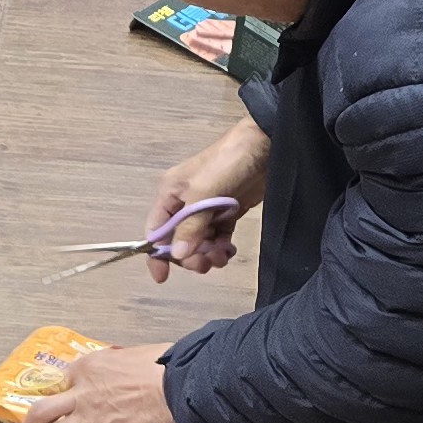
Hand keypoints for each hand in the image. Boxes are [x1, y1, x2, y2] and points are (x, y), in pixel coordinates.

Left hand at [30, 344, 178, 422]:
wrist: (181, 384)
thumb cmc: (166, 365)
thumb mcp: (133, 354)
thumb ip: (118, 367)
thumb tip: (126, 374)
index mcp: (89, 366)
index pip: (63, 380)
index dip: (63, 393)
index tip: (65, 402)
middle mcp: (82, 392)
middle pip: (41, 410)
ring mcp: (91, 418)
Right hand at [147, 118, 269, 283]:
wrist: (266, 145)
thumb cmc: (227, 163)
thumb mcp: (203, 193)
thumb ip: (190, 226)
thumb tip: (178, 255)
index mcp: (170, 194)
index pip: (156, 231)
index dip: (157, 255)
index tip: (164, 277)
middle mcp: (185, 204)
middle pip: (179, 241)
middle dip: (189, 256)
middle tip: (205, 263)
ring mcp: (207, 209)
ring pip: (199, 242)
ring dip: (208, 254)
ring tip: (222, 255)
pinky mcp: (228, 212)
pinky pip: (218, 238)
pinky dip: (221, 248)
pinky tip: (228, 251)